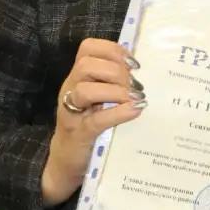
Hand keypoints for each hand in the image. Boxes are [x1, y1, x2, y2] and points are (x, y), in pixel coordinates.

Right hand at [40, 39, 145, 205]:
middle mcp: (71, 90)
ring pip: (85, 90)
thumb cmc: (89, 125)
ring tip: (135, 98)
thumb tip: (142, 69)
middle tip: (135, 85)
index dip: (113, 50)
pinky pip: (96, 120)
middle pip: (86, 65)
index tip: (134, 63)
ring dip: (116, 90)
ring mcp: (72, 113)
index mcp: (78, 77)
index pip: (88, 48)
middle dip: (116, 70)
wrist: (66, 160)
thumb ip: (114, 82)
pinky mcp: (79, 134)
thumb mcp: (99, 99)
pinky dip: (118, 113)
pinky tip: (135, 111)